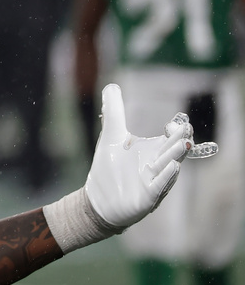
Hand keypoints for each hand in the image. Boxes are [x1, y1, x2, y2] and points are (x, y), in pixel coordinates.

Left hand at [85, 83, 214, 228]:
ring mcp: (153, 181)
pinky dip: (166, 176)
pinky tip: (173, 166)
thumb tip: (112, 85)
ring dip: (176, 156)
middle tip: (186, 129)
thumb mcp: (111, 136)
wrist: (99, 198)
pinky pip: (159, 186)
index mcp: (152, 151)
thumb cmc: (109, 168)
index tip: (177, 122)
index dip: (175, 131)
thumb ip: (114, 111)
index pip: (170, 139)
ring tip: (184, 144)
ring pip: (168, 167)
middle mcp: (157, 165)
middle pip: (172, 151)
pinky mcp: (147, 196)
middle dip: (180, 141)